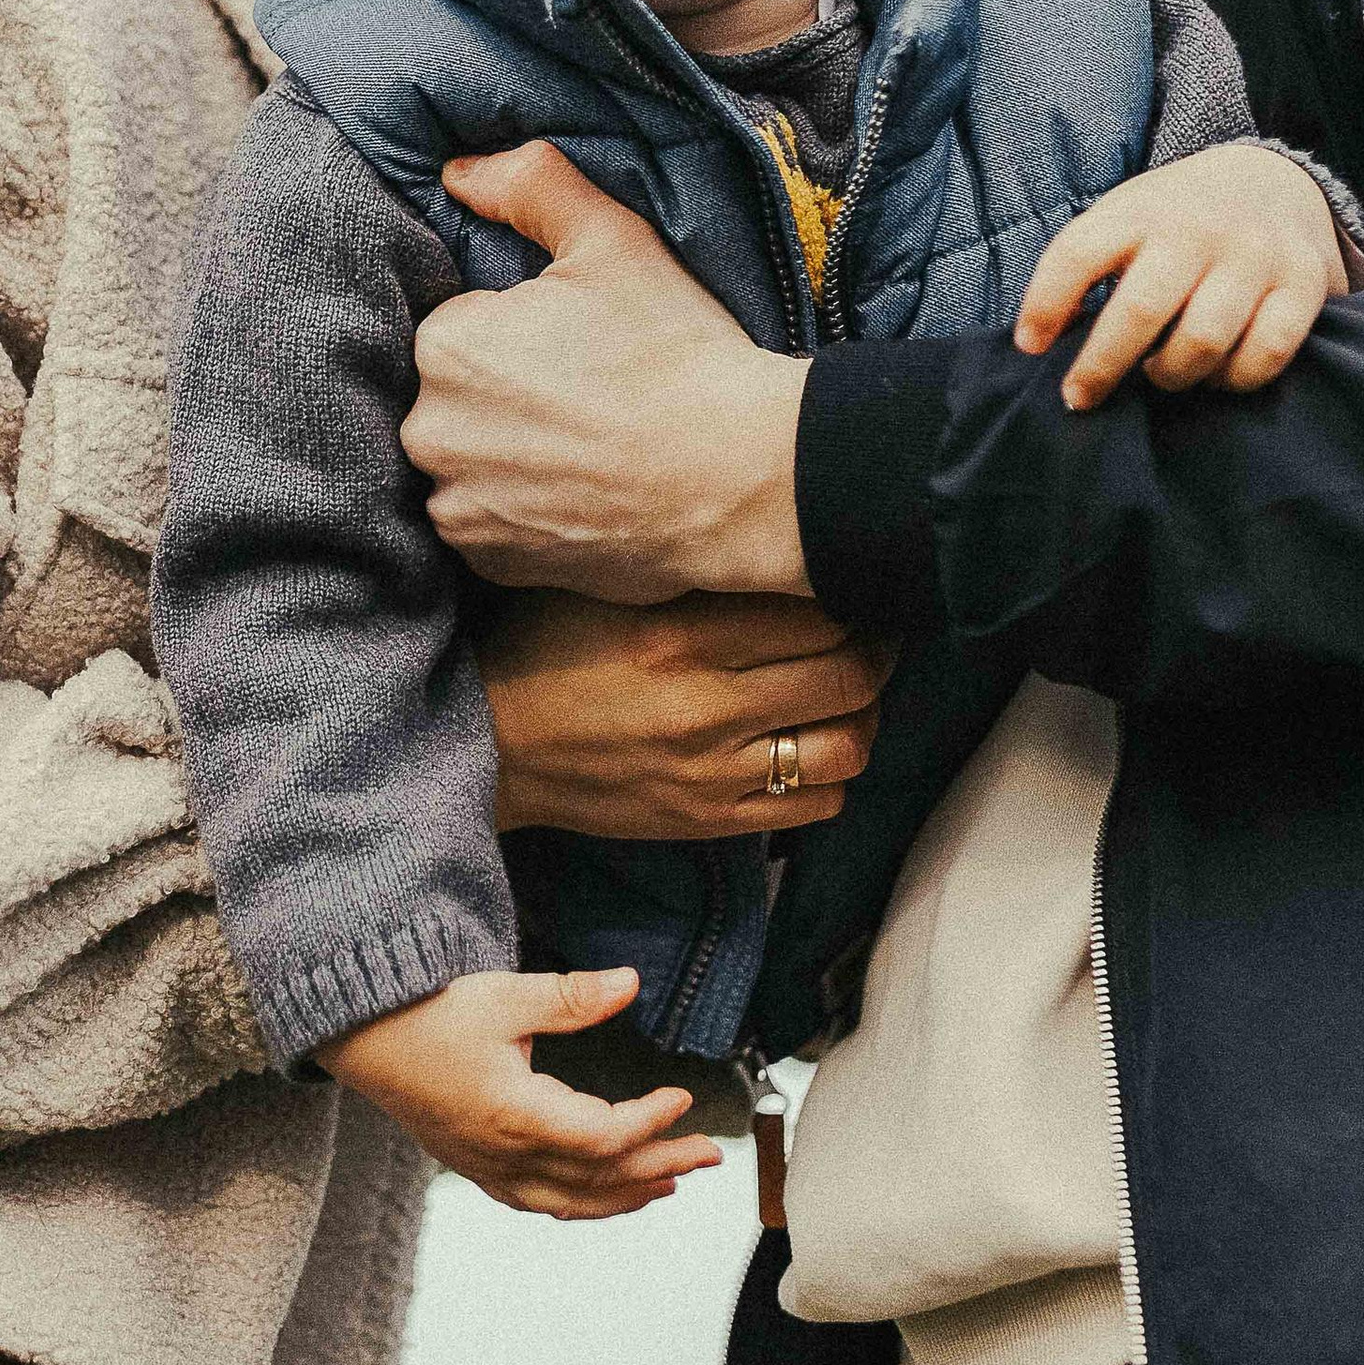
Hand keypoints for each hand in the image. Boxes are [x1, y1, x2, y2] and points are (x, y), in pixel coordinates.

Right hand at [317, 963, 720, 1218]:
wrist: (360, 1039)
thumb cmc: (424, 1016)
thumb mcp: (503, 998)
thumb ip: (572, 997)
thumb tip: (630, 983)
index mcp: (515, 1116)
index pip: (604, 1139)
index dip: (651, 1124)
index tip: (682, 1098)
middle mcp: (503, 1155)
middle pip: (598, 1180)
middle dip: (659, 1168)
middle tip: (707, 1156)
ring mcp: (487, 1168)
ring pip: (570, 1202)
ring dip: (625, 1196)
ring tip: (669, 1184)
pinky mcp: (475, 1167)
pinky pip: (537, 1202)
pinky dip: (580, 1203)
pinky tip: (599, 1194)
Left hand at [405, 144, 811, 602]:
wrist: (737, 480)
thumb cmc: (675, 354)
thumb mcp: (612, 239)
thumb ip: (529, 185)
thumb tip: (458, 172)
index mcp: (445, 346)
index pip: (461, 329)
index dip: (522, 333)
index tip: (580, 348)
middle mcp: (429, 432)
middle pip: (457, 399)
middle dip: (507, 395)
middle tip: (590, 397)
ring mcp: (456, 507)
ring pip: (469, 462)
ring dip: (508, 455)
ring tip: (588, 449)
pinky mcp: (490, 565)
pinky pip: (488, 524)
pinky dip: (523, 511)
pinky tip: (581, 494)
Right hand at [479, 587, 892, 838]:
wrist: (485, 746)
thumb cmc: (543, 650)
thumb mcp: (608, 587)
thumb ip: (693, 571)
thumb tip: (780, 543)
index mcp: (680, 635)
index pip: (819, 611)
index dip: (853, 594)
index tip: (853, 582)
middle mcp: (706, 706)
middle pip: (850, 676)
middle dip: (878, 649)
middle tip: (872, 631)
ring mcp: (712, 772)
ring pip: (848, 746)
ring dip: (865, 715)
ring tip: (849, 692)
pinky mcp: (708, 821)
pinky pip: (816, 805)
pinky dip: (834, 775)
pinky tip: (813, 746)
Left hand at [1014, 148, 1347, 412]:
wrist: (1272, 180)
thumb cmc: (1178, 220)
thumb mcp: (1127, 217)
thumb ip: (1089, 265)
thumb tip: (1042, 341)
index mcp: (1142, 210)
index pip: (1077, 254)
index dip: (1045, 305)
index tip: (1029, 347)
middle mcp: (1198, 229)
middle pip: (1140, 310)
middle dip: (1102, 366)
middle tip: (1080, 397)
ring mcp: (1255, 255)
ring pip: (1203, 341)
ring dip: (1171, 375)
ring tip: (1159, 374)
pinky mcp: (1303, 283)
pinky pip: (1265, 354)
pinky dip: (1234, 379)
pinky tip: (1217, 374)